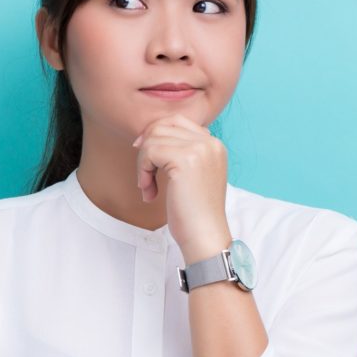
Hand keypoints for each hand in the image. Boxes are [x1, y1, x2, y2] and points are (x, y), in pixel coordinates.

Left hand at [131, 113, 229, 260]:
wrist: (204, 235)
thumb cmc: (193, 211)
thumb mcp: (190, 175)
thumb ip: (178, 152)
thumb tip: (146, 135)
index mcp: (214, 144)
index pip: (176, 121)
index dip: (154, 136)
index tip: (146, 160)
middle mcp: (210, 142)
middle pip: (162, 126)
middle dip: (146, 149)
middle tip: (145, 176)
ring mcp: (200, 149)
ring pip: (153, 138)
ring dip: (143, 163)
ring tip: (148, 187)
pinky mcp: (186, 159)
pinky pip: (149, 152)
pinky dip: (143, 171)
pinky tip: (149, 191)